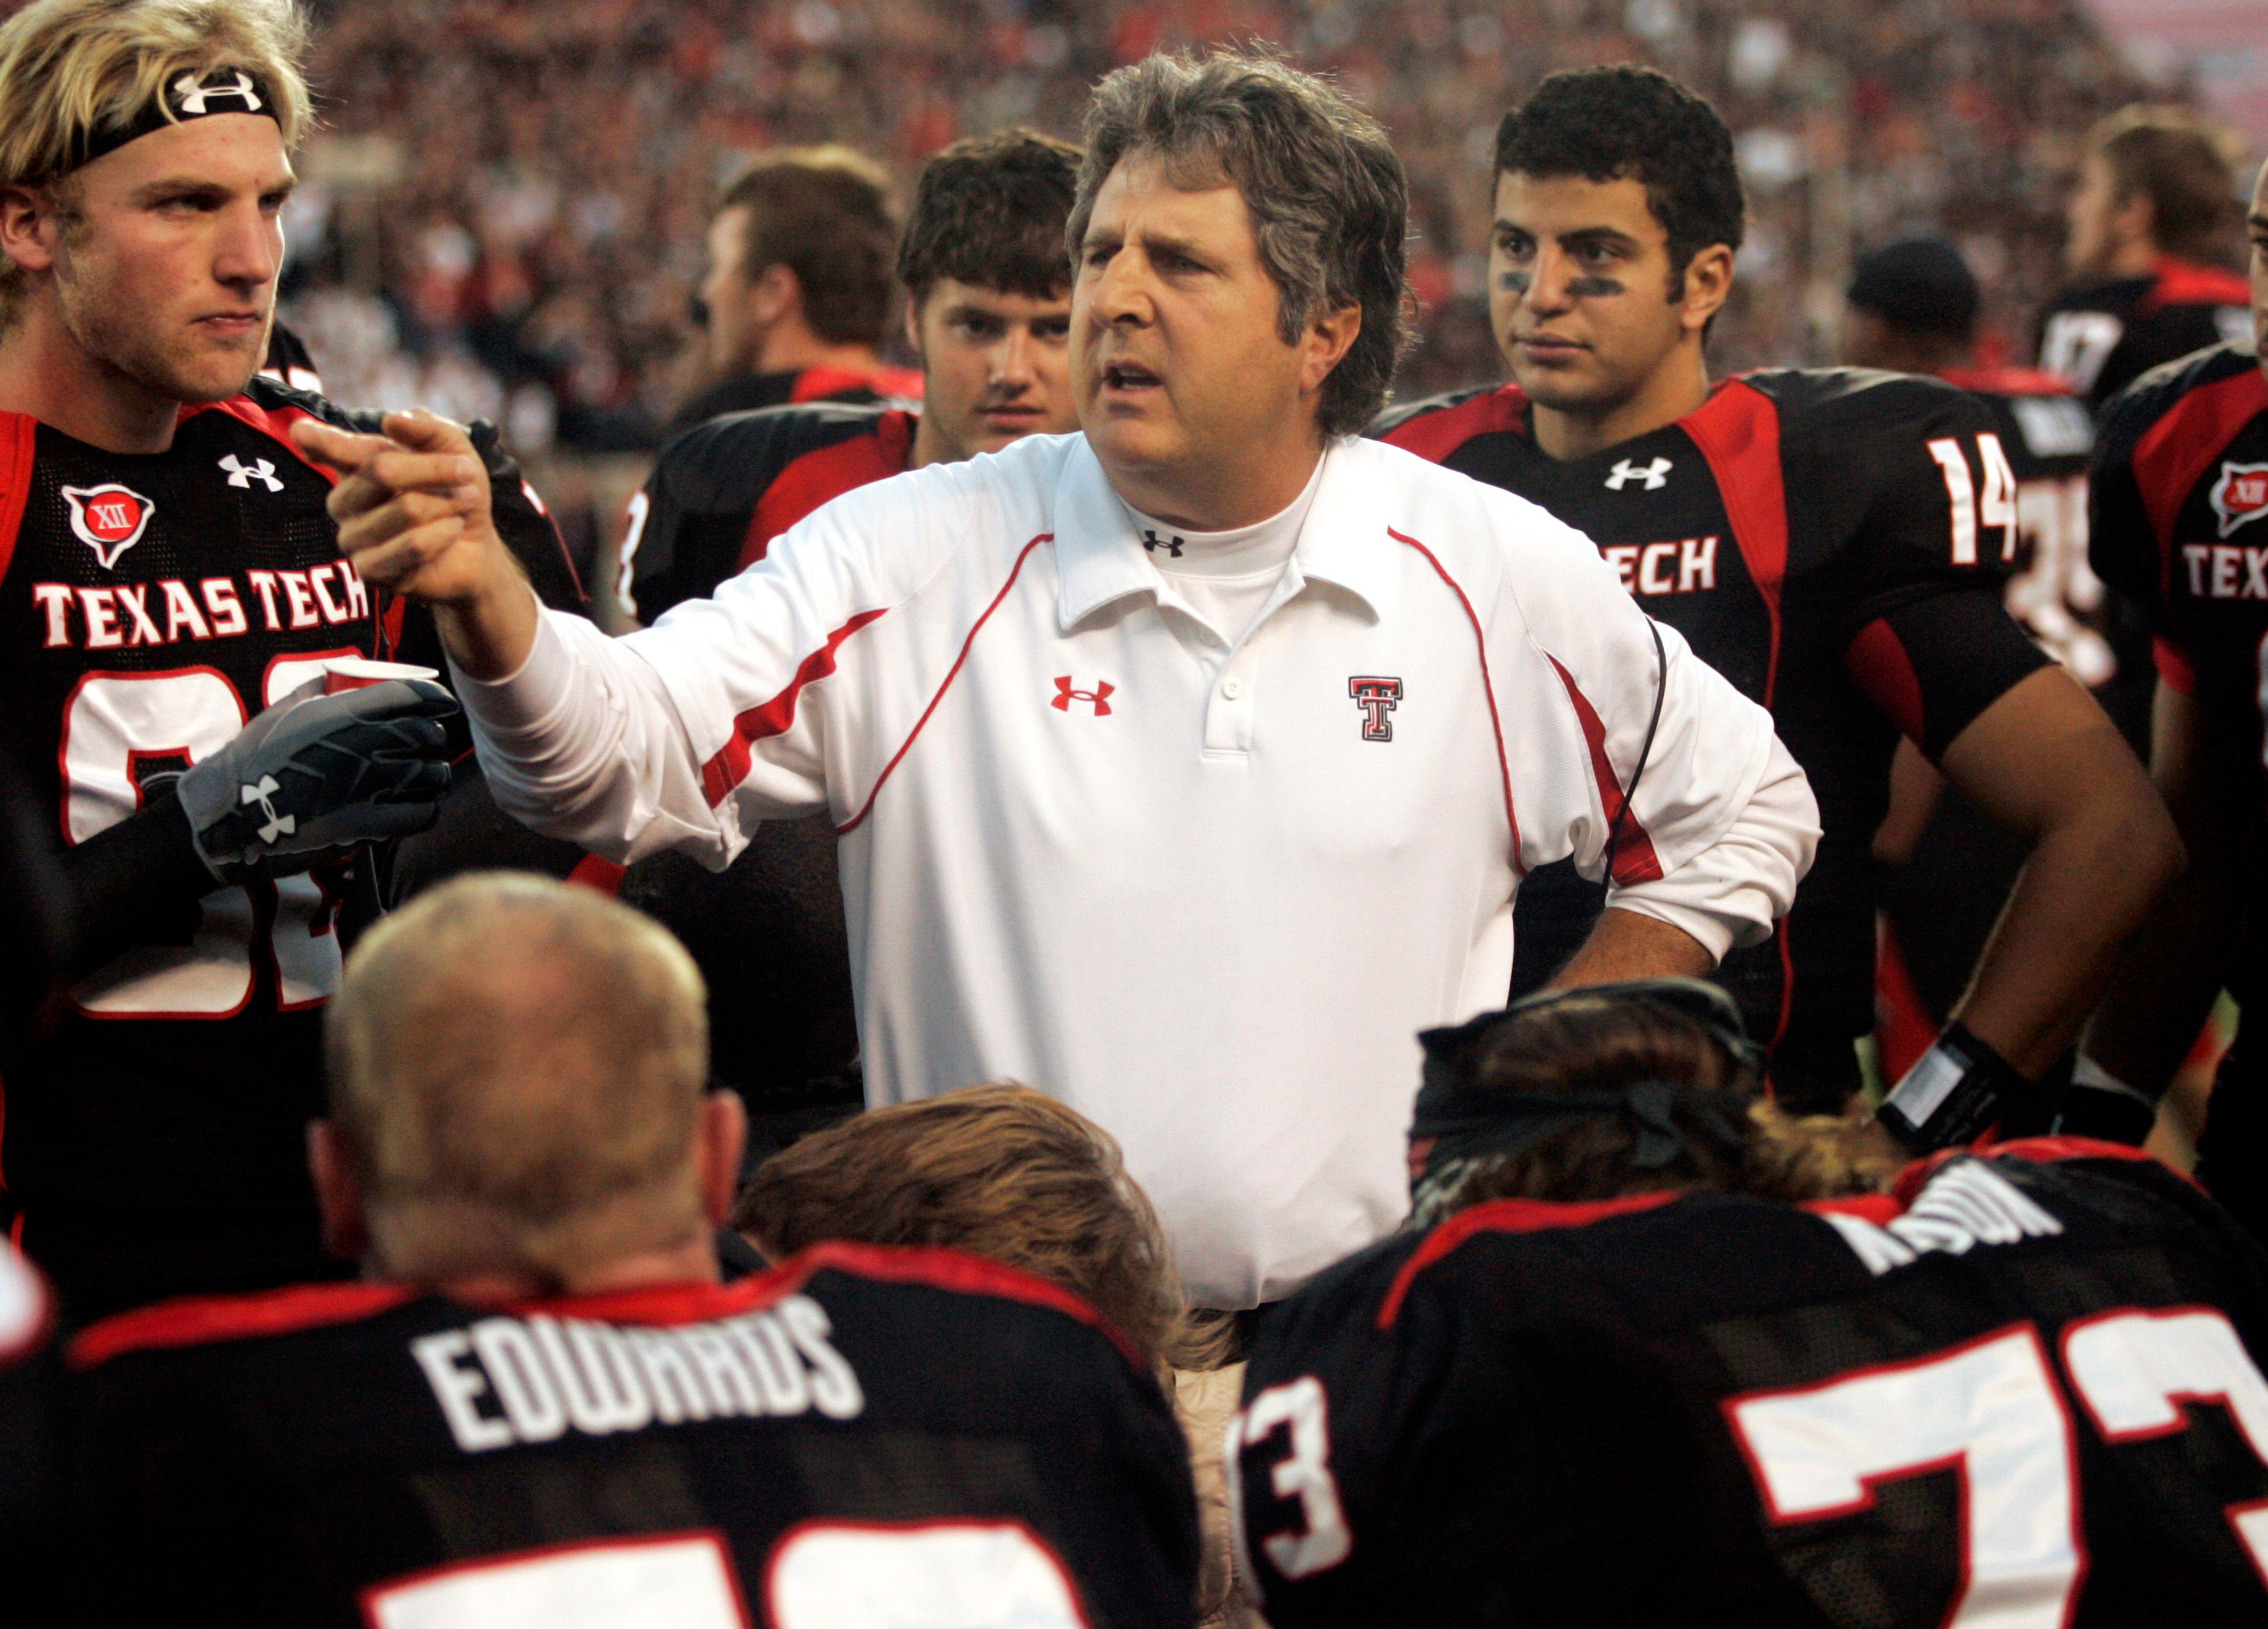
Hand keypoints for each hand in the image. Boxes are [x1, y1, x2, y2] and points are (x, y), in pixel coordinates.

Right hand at [175, 677, 458, 883]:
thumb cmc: (254, 758)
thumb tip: (341, 674)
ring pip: (429, 774)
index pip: (410, 696)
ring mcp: (365, 786)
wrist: (232, 811)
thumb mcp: (283, 710)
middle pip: (425, 734)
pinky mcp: (365, 824)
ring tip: (431, 776)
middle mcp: (359, 746)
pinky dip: (428, 808)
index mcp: (341, 713)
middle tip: (432, 744)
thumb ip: (317, 689)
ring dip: (435, 774)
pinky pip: (420, 814)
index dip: (437, 699)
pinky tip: (421, 805)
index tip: (446, 705)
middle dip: (434, 738)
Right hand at [292, 410, 539, 677]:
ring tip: (462, 504)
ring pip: (406, 509)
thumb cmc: (454, 492)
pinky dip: (445, 533)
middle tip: (468, 473)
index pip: (324, 447)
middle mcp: (342, 501)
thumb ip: (426, 428)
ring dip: (447, 503)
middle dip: (436, 469)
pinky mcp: (370, 572)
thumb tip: (392, 421)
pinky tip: (452, 530)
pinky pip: (413, 546)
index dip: (316, 439)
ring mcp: (352, 539)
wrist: (475, 547)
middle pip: (383, 469)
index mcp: (353, 466)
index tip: (303, 433)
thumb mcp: (453, 450)